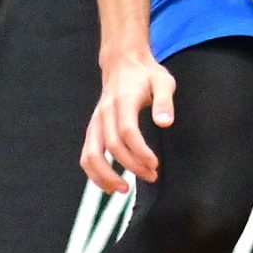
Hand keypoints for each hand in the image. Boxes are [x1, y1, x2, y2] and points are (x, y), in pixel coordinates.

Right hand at [81, 46, 174, 191]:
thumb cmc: (146, 75)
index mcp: (123, 101)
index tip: (155, 165)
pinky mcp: (93, 128)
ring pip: (91, 154)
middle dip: (131, 166)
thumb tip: (166, 123)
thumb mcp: (164, 81)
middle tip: (151, 177)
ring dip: (105, 175)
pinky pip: (87, 154)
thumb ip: (165, 101)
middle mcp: (105, 112)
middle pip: (111, 145)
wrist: (122, 63)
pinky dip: (94, 173)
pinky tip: (109, 185)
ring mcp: (96, 121)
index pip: (127, 131)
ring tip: (123, 190)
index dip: (140, 152)